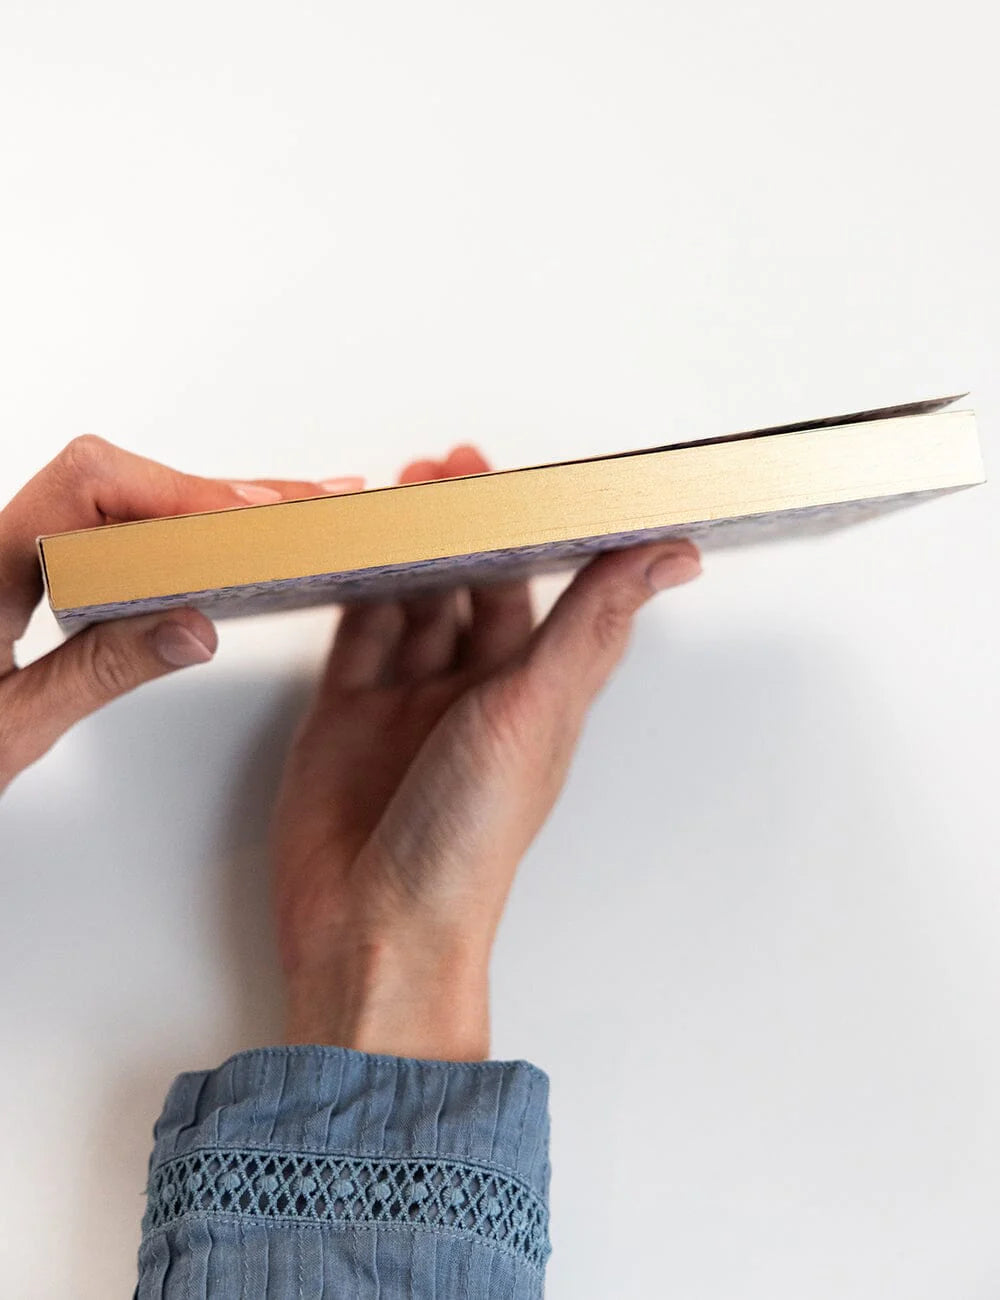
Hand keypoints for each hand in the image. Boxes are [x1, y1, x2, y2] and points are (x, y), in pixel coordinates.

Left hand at [0, 434, 361, 791]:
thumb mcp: (8, 730)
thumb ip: (100, 673)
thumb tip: (193, 626)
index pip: (89, 488)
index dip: (181, 495)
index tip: (254, 522)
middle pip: (111, 481)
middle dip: (214, 492)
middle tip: (303, 503)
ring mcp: (3, 558)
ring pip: (112, 502)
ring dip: (197, 508)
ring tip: (284, 517)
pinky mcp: (17, 578)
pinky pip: (101, 532)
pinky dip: (167, 533)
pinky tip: (217, 544)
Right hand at [271, 446, 701, 1060]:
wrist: (373, 928)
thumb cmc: (467, 843)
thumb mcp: (536, 710)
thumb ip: (590, 621)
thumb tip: (670, 553)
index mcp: (533, 696)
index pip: (551, 592)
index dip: (544, 532)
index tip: (532, 479)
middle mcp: (472, 696)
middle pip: (474, 587)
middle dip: (462, 527)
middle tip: (444, 471)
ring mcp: (405, 703)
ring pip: (414, 600)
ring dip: (409, 548)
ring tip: (399, 496)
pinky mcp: (344, 715)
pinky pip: (356, 632)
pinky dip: (355, 587)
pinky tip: (355, 549)